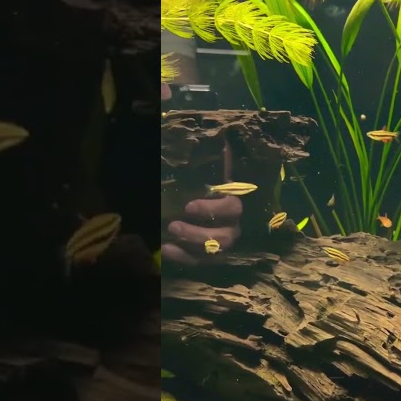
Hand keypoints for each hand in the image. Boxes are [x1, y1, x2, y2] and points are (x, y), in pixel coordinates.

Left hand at [162, 139, 242, 266]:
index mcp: (234, 204)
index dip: (212, 209)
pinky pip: (199, 262)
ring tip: (169, 234)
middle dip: (197, 233)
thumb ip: (220, 158)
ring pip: (212, 252)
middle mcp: (233, 227)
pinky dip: (182, 257)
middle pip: (223, 237)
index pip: (231, 208)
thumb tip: (223, 138)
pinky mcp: (210, 257)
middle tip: (173, 225)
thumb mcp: (214, 171)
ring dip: (189, 245)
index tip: (188, 206)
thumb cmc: (209, 185)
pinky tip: (166, 249)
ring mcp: (223, 244)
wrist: (204, 207)